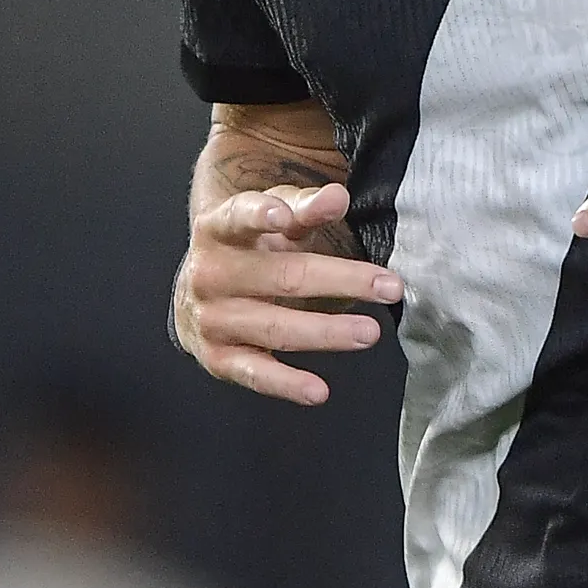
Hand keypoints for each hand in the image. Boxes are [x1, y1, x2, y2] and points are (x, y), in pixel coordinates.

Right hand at [172, 181, 403, 404]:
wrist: (197, 289)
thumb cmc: (247, 246)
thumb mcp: (272, 215)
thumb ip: (305, 206)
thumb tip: (336, 197)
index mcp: (219, 230)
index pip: (240, 217)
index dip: (262, 215)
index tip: (286, 217)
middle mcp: (210, 275)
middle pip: (282, 277)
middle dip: (340, 281)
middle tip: (389, 286)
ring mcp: (212, 319)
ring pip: (276, 328)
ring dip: (326, 333)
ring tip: (369, 332)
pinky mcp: (218, 357)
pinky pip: (255, 373)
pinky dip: (286, 384)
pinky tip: (318, 390)